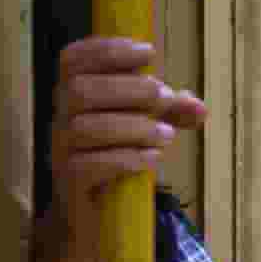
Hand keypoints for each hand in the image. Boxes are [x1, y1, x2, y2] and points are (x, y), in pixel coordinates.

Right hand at [50, 37, 206, 225]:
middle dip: (127, 88)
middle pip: (79, 90)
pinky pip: (87, 165)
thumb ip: (171, 112)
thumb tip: (199, 108)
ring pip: (84, 127)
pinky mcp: (69, 181)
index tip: (149, 52)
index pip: (73, 59)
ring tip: (167, 135)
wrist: (94, 210)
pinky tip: (153, 157)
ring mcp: (61, 149)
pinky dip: (126, 158)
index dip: (108, 50)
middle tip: (164, 97)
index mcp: (75, 93)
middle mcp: (62, 117)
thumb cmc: (117, 153)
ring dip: (133, 126)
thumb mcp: (148, 125)